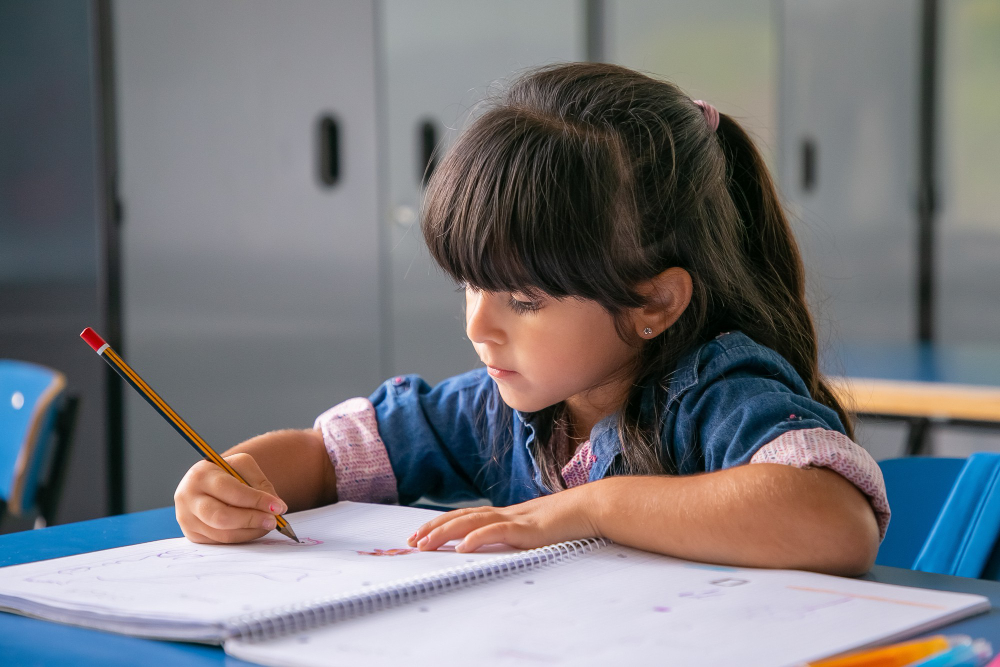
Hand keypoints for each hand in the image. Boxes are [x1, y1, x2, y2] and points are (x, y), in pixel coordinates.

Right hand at [174, 453, 287, 543]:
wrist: (206, 483)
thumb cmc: (227, 473)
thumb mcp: (242, 467)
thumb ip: (259, 484)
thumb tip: (276, 507)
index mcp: (200, 475)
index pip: (231, 491)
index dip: (256, 500)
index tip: (279, 506)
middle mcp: (187, 498)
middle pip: (222, 517)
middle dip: (252, 520)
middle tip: (274, 521)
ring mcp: (187, 519)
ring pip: (223, 533)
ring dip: (250, 531)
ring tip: (267, 524)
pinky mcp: (192, 535)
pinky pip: (221, 541)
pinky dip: (242, 537)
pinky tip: (253, 529)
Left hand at [406, 485, 599, 552]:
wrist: (590, 507)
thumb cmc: (567, 520)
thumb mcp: (535, 529)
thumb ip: (517, 534)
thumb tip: (500, 544)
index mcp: (505, 514)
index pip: (465, 516)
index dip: (442, 523)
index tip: (421, 534)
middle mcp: (505, 513)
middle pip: (461, 517)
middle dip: (434, 528)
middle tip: (412, 540)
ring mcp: (514, 519)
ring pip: (472, 522)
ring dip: (446, 533)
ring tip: (426, 543)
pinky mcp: (526, 528)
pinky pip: (496, 532)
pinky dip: (477, 538)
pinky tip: (462, 547)